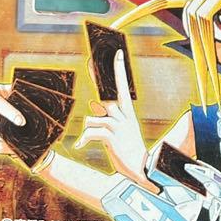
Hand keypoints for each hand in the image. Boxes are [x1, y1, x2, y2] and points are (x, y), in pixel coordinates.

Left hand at [74, 51, 146, 181]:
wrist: (141, 168)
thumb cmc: (128, 147)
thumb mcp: (120, 129)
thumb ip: (106, 115)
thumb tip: (94, 104)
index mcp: (127, 111)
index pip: (122, 85)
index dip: (118, 69)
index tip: (117, 52)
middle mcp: (124, 115)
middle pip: (104, 97)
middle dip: (95, 85)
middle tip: (89, 63)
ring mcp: (118, 126)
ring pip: (93, 116)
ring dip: (88, 127)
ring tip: (86, 139)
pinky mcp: (112, 137)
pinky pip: (91, 132)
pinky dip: (83, 139)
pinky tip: (79, 146)